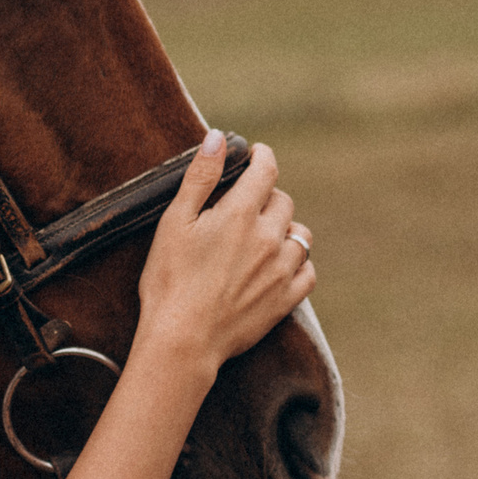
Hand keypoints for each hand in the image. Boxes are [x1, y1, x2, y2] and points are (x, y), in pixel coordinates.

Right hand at [133, 130, 315, 380]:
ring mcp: (282, 270)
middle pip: (283, 201)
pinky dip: (297, 262)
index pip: (266, 170)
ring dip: (285, 228)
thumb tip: (218, 139)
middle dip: (267, 195)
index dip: (262, 156)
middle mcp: (269, 237)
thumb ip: (200, 178)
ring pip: (300, 235)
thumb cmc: (169, 280)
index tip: (256, 154)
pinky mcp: (286, 299)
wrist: (183, 339)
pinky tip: (279, 265)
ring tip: (264, 235)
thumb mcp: (174, 222)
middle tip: (245, 203)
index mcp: (241, 214)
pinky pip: (308, 271)